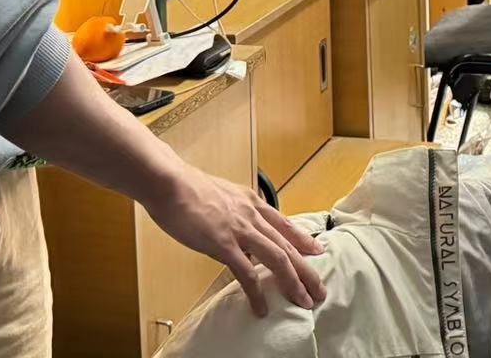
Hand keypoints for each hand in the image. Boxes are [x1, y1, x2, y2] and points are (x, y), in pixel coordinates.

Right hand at [144, 164, 326, 315]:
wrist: (171, 183)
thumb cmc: (188, 188)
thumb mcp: (222, 196)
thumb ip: (235, 212)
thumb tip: (237, 230)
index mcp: (251, 203)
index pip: (285, 224)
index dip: (304, 239)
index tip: (318, 251)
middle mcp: (252, 215)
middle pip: (288, 246)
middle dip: (307, 270)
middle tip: (319, 290)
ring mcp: (240, 230)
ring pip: (277, 259)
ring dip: (293, 282)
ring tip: (304, 301)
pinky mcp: (224, 244)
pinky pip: (246, 273)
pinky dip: (257, 293)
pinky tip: (261, 308)